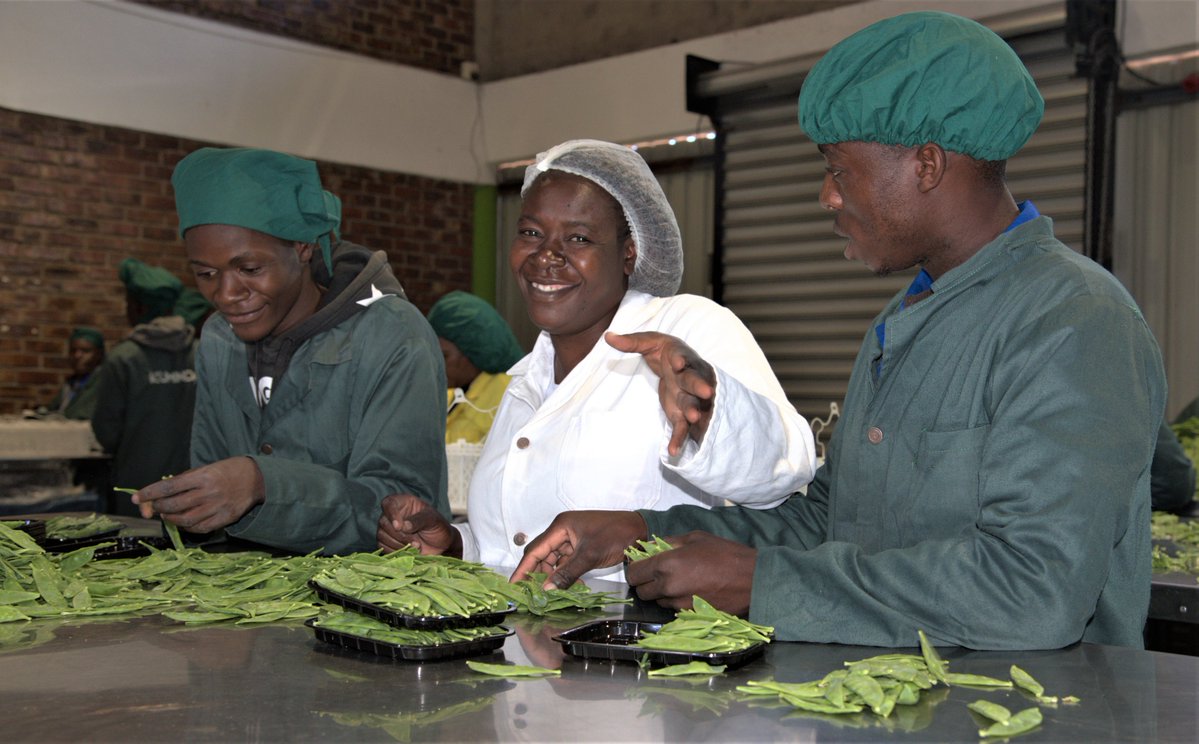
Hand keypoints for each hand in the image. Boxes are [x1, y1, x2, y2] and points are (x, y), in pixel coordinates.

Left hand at [130, 457, 263, 532]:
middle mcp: (209, 492)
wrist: (256, 478)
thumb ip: (183, 482)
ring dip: (170, 519)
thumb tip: (159, 496)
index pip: (168, 486)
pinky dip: (186, 527)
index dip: (149, 493)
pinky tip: (183, 522)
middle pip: (174, 505)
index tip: (135, 498)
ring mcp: (217, 507)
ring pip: (184, 520)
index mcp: (202, 476)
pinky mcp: (225, 518)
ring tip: (166, 514)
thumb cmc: (226, 471)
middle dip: (157, 508)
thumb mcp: (205, 469)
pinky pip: (199, 528)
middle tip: (153, 507)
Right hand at [378, 493, 461, 557]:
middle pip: (383, 522)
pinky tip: (408, 552)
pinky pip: (383, 547)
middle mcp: (393, 514)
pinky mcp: (387, 542)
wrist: (441, 544)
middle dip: (399, 535)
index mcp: (403, 503)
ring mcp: (389, 529)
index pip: (389, 503)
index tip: (399, 526)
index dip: (391, 514)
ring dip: (397, 544)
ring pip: (381, 535)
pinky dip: (394, 551)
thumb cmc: (437, 526)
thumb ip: (418, 520)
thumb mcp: (432, 519)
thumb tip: (403, 527)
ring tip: (416, 547)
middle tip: (416, 542)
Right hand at [510, 510, 647, 588]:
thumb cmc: (617, 535)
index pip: (535, 550)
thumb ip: (567, 573)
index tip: (514, 585)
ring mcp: (571, 539)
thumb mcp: (590, 555)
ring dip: (553, 577)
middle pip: (542, 556)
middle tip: (533, 595)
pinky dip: (565, 575)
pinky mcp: (580, 547)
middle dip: (538, 575)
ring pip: (553, 561)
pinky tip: (571, 585)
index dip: (523, 569)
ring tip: (555, 593)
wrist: (640, 530)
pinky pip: (565, 563)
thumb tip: (547, 589)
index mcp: (561, 526)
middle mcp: (562, 531)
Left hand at [605, 331, 715, 455]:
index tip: (678, 363)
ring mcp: (687, 397)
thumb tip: (607, 337)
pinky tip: (672, 451)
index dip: (682, 360)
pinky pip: (682, 427)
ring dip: (694, 412)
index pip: (683, 357)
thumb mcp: (649, 342)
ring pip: (693, 404)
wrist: (679, 365)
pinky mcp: (681, 413)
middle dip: (699, 387)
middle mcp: (689, 377)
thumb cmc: (665, 352)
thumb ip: (630, 342)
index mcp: (682, 357)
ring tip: (693, 418)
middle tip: (706, 392)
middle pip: (695, 382)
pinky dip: (679, 439)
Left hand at [625, 531, 755, 614]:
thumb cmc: (726, 553)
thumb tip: (652, 547)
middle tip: (660, 573)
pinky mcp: (690, 615)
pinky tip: (692, 590)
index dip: (635, 569)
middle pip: (641, 591)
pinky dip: (677, 601)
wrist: (753, 579)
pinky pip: (674, 609)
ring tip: (681, 580)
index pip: (633, 574)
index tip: (643, 565)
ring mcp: (679, 604)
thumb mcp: (696, 538)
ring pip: (658, 601)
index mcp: (666, 564)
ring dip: (662, 593)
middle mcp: (668, 587)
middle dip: (646, 583)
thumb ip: (669, 542)